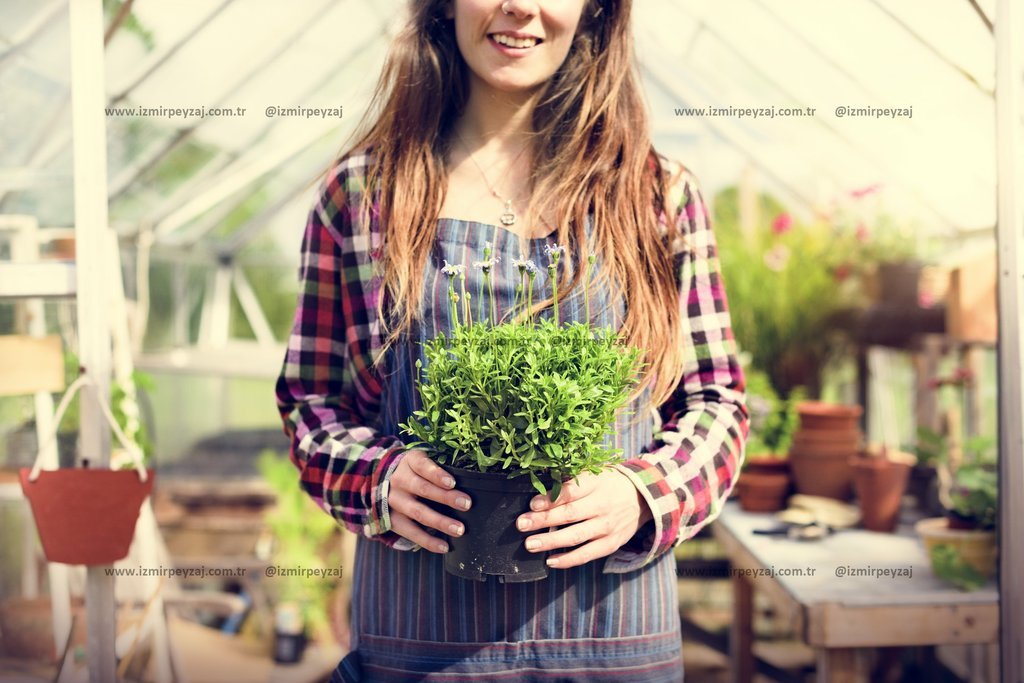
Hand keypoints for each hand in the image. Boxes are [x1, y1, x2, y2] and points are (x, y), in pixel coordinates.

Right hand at [387, 450, 471, 552]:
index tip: (452, 482)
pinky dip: (428, 541)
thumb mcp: (423, 462)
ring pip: (418, 512)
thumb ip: (441, 468)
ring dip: (440, 522)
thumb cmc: (417, 472)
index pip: (422, 465)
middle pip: (422, 489)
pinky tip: (444, 546)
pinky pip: (411, 532)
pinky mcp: (393, 520)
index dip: (437, 474)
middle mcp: (399, 480)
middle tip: (466, 504)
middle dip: (446, 497)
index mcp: (409, 462)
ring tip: (459, 529)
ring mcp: (394, 501)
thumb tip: (471, 481)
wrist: (384, 483)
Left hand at [515, 468, 653, 568]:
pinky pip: (587, 554)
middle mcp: (602, 506)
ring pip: (575, 536)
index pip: (571, 492)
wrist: (642, 497)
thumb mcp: (593, 474)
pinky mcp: (611, 544)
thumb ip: (569, 481)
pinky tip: (550, 561)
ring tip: (530, 544)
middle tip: (521, 524)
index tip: (532, 504)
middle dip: (542, 520)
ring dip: (550, 541)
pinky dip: (568, 560)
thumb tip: (539, 491)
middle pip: (569, 514)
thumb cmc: (608, 484)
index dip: (550, 499)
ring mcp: (607, 527)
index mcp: (597, 484)